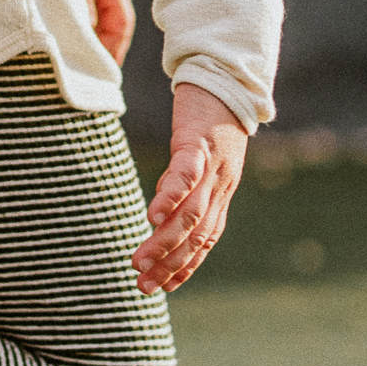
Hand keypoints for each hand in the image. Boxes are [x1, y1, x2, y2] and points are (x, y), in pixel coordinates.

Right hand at [133, 81, 247, 294]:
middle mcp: (222, 185)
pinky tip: (152, 216)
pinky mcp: (199, 142)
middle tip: (143, 287)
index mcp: (222, 192)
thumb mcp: (204, 158)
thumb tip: (162, 216)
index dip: (186, 266)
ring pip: (192, 213)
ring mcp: (213, 166)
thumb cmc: (210, 119)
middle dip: (170, 265)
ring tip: (140, 261)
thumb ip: (189, 187)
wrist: (226, 77)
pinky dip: (171, 197)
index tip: (163, 288)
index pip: (206, 240)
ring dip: (165, 241)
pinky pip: (187, 174)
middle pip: (198, 235)